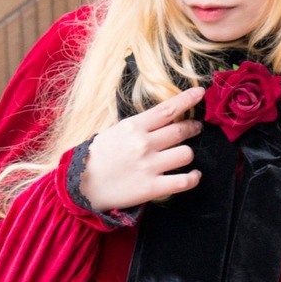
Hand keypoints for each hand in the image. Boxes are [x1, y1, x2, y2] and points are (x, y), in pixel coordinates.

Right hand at [80, 88, 204, 213]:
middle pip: (181, 131)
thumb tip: (162, 119)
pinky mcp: (152, 188)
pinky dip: (193, 178)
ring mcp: (149, 166)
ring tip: (183, 155)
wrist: (80, 186)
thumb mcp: (115, 132)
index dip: (187, 99)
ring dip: (187, 153)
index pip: (168, 109)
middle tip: (195, 127)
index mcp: (133, 127)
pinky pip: (184, 181)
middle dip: (193, 127)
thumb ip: (139, 126)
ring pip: (186, 154)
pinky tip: (193, 175)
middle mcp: (144, 144)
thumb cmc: (96, 157)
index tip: (200, 93)